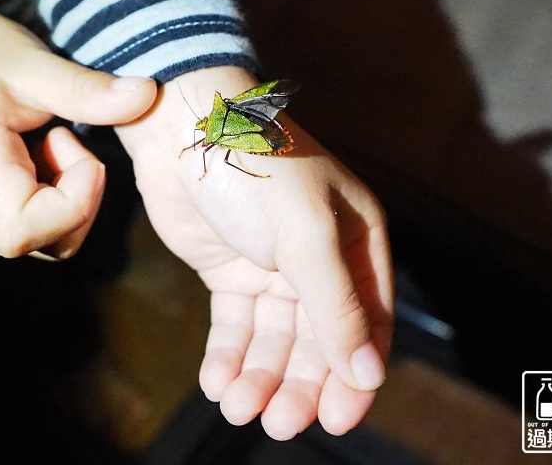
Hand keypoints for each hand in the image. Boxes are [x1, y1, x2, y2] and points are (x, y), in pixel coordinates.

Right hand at [0, 0, 156, 258]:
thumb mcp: (30, 60)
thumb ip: (85, 88)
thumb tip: (148, 95)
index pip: (22, 231)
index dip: (72, 202)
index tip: (73, 143)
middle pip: (44, 241)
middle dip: (80, 196)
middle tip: (65, 137)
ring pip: (45, 239)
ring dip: (69, 195)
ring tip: (48, 140)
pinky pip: (34, 225)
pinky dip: (53, 194)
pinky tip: (36, 152)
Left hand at [116, 67, 392, 438]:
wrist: (183, 128)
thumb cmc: (256, 165)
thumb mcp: (307, 233)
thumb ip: (337, 303)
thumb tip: (367, 373)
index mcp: (358, 244)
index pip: (367, 325)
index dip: (354, 376)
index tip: (335, 418)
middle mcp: (320, 260)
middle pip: (318, 341)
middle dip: (300, 384)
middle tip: (280, 423)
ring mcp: (272, 267)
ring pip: (274, 340)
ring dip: (260, 377)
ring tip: (239, 407)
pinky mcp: (230, 272)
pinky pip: (236, 326)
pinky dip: (228, 356)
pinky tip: (218, 382)